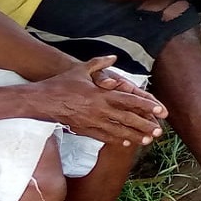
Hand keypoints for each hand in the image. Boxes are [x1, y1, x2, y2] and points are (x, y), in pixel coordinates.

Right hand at [31, 57, 166, 147]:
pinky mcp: (84, 130)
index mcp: (101, 95)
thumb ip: (100, 63)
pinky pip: (104, 137)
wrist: (41, 101)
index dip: (146, 106)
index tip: (159, 110)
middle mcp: (99, 110)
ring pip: (117, 131)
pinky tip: (127, 143)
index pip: (129, 101)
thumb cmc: (61, 84)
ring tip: (148, 140)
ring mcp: (92, 122)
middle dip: (144, 125)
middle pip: (127, 119)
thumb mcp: (81, 69)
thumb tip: (113, 57)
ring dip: (134, 136)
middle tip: (159, 131)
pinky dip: (117, 140)